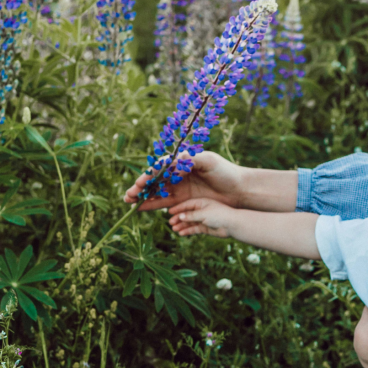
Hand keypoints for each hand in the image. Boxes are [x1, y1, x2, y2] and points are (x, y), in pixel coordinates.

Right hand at [124, 151, 244, 211]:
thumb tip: (174, 160)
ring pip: (156, 192)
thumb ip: (191, 159)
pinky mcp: (183, 200)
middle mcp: (178, 174)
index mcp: (183, 162)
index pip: (161, 168)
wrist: (239, 190)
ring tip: (129, 201)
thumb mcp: (209, 162)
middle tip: (128, 194)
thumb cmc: (226, 172)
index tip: (140, 182)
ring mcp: (180, 187)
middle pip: (155, 180)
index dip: (149, 175)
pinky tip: (140, 208)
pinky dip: (152, 205)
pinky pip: (164, 203)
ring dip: (142, 196)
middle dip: (140, 186)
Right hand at [167, 198, 237, 236]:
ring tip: (174, 229)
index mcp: (202, 202)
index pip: (187, 204)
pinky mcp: (206, 228)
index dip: (178, 208)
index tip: (169, 212)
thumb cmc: (219, 215)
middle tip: (171, 222)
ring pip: (190, 222)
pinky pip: (195, 229)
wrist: (233, 225)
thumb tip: (179, 216)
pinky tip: (181, 233)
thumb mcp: (203, 214)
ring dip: (182, 225)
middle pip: (187, 213)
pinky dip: (188, 231)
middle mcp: (202, 210)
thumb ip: (191, 215)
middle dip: (179, 218)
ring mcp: (204, 219)